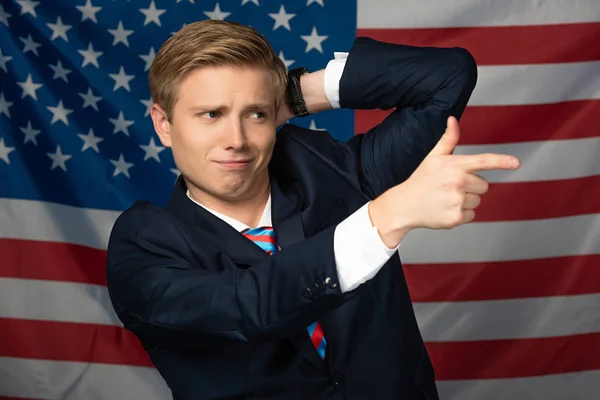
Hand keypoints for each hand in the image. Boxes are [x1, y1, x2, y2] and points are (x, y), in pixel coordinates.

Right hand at [369, 116, 519, 246]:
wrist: (404, 205)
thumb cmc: (420, 180)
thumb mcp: (433, 157)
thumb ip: (448, 140)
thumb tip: (453, 119)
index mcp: (454, 165)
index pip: (483, 161)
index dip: (502, 161)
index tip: (516, 163)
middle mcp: (457, 182)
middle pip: (484, 185)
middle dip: (472, 186)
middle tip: (451, 187)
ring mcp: (457, 201)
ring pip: (478, 200)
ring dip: (466, 200)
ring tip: (446, 198)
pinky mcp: (456, 217)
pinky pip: (472, 214)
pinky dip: (462, 214)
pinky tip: (446, 209)